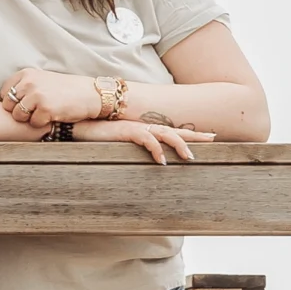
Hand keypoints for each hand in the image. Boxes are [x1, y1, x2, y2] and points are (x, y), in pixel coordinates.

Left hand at [0, 68, 102, 126]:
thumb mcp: (42, 79)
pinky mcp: (45, 109)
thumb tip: (5, 102)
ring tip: (43, 114)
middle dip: (19, 111)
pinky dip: (41, 124)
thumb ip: (24, 86)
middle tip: (34, 111)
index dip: (13, 102)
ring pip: (18, 116)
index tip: (25, 104)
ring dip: (29, 119)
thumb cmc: (66, 89)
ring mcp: (36, 96)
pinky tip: (52, 117)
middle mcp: (29, 83)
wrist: (91, 94)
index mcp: (26, 74)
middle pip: (8, 105)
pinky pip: (33, 123)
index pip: (5, 92)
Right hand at [76, 118, 212, 163]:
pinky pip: (146, 139)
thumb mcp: (118, 144)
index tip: (209, 137)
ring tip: (190, 157)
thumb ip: (131, 150)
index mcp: (144, 129)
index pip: (171, 131)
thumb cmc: (96, 136)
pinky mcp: (126, 131)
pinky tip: (162, 160)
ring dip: (179, 145)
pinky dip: (156, 149)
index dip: (190, 134)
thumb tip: (143, 163)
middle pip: (175, 130)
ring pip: (165, 133)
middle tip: (213, 138)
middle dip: (194, 135)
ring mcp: (136, 128)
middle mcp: (143, 126)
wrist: (77, 126)